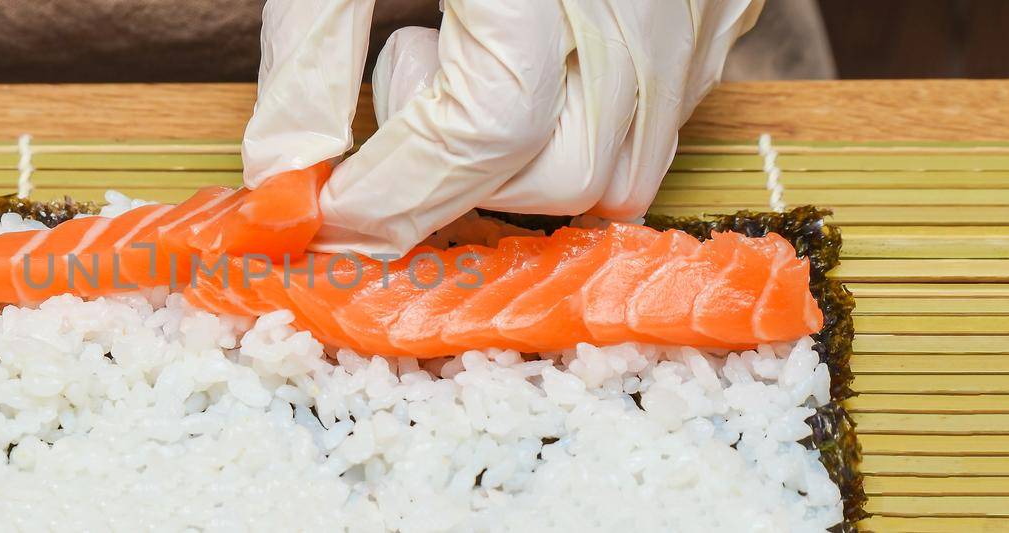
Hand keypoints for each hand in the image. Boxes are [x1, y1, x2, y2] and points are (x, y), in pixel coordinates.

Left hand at [244, 0, 763, 255]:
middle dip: (460, 176)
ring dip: (520, 165)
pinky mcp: (722, 11)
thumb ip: (310, 54)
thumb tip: (286, 178)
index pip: (484, 129)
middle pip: (564, 171)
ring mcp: (697, 7)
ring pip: (622, 170)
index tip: (326, 213)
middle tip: (403, 83)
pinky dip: (578, 130)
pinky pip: (658, 124)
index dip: (396, 191)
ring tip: (468, 59)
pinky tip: (526, 57)